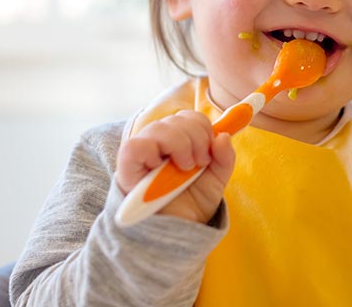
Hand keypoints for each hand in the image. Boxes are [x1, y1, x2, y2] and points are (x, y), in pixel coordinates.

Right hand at [116, 110, 234, 223]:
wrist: (178, 235)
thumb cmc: (191, 206)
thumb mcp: (216, 181)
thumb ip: (224, 158)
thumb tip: (223, 136)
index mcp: (178, 142)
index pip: (188, 117)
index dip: (202, 127)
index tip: (209, 151)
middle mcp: (159, 143)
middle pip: (177, 119)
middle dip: (197, 138)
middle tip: (199, 163)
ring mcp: (142, 153)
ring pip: (160, 128)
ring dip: (180, 145)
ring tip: (184, 168)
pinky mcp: (127, 167)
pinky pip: (136, 145)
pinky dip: (153, 152)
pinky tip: (162, 168)